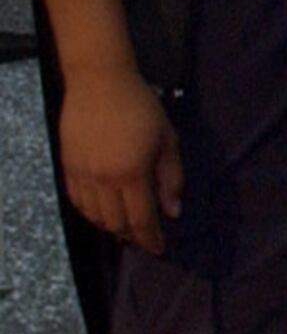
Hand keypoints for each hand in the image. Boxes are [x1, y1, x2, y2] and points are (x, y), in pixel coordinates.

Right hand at [59, 63, 178, 252]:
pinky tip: (103, 213)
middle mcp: (103, 179)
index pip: (142, 219)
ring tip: (126, 230)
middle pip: (116, 223)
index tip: (159, 250)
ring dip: (111, 228)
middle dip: (132, 236)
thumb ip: (171, 179)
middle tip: (144, 241)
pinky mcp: (66, 166)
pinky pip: (77, 201)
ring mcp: (81, 174)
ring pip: (94, 216)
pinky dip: (90, 213)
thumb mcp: (168, 141)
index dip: (151, 238)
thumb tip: (173, 212)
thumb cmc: (142, 108)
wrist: (100, 83)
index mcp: (132, 173)